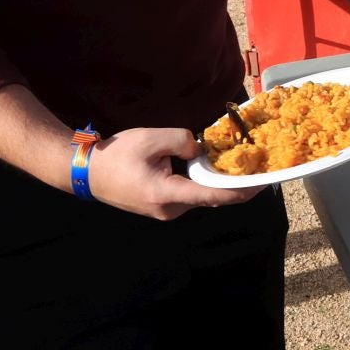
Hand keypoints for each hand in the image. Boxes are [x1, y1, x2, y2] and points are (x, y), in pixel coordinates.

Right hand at [85, 126, 263, 219]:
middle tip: (253, 165)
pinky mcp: (161, 207)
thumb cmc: (117, 154)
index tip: (262, 185)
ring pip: (198, 195)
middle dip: (231, 183)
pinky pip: (188, 195)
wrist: (87, 172)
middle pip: (209, 197)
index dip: (239, 191)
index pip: (212, 197)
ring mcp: (165, 212)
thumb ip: (182, 140)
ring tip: (234, 162)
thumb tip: (199, 150)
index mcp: (166, 194)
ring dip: (214, 181)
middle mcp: (169, 210)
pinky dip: (200, 182)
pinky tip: (208, 167)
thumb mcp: (152, 138)